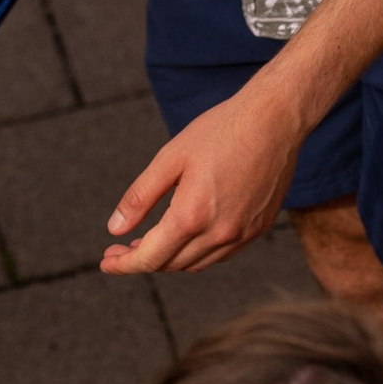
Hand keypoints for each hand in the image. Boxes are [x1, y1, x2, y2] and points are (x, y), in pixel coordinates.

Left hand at [102, 82, 307, 273]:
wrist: (276, 119)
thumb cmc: (221, 131)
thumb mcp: (171, 158)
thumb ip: (140, 197)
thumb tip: (114, 228)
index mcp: (192, 216)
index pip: (150, 258)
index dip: (124, 264)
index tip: (106, 261)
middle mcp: (219, 233)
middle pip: (171, 264)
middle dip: (143, 259)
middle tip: (123, 246)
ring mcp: (242, 234)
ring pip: (196, 264)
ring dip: (170, 259)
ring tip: (152, 241)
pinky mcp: (259, 228)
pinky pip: (221, 254)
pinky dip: (198, 253)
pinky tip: (188, 235)